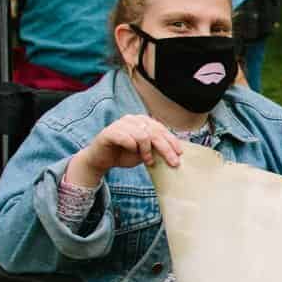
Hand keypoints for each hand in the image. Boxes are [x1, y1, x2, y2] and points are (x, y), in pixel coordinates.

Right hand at [69, 115, 184, 185]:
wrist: (101, 159)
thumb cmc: (124, 154)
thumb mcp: (144, 152)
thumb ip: (156, 149)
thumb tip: (175, 154)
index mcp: (142, 121)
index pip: (161, 129)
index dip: (172, 141)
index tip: (180, 153)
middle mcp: (132, 119)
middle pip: (155, 132)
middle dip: (166, 149)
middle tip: (173, 162)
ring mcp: (120, 124)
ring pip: (142, 135)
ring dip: (147, 150)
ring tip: (148, 161)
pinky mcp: (109, 132)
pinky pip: (125, 137)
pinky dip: (132, 146)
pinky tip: (134, 152)